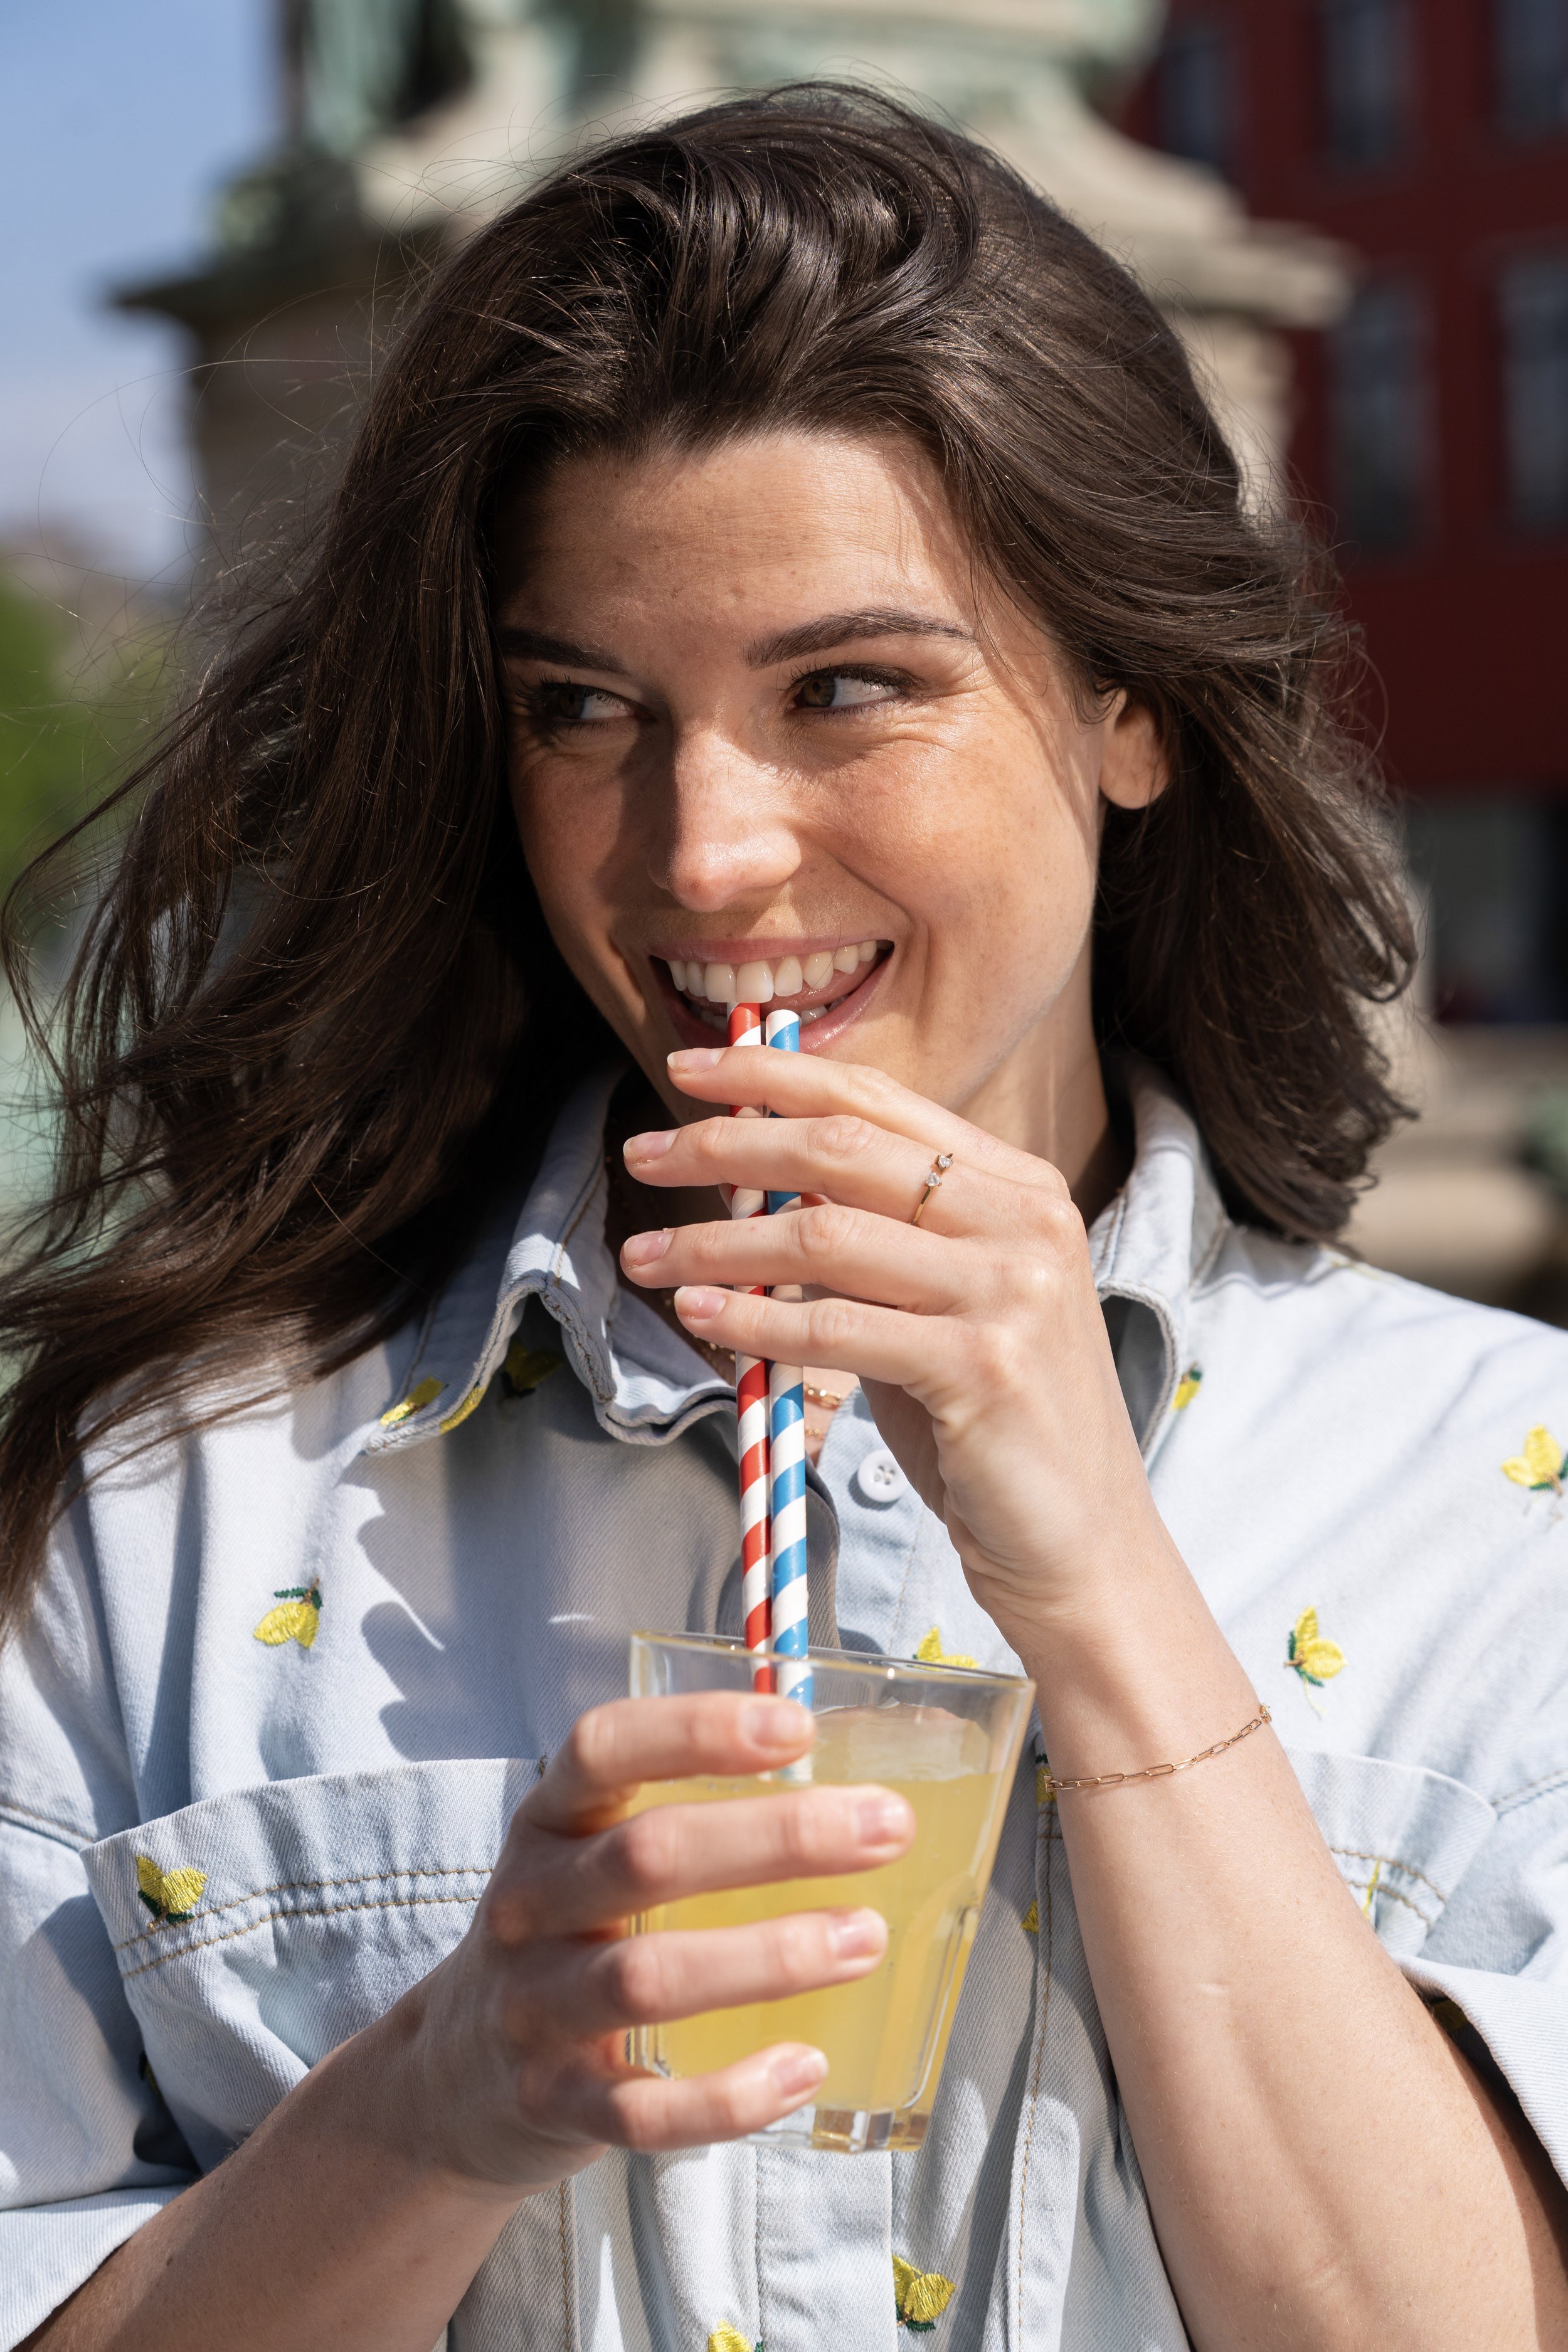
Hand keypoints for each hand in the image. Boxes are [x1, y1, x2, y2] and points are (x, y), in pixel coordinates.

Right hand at [387, 1690, 912, 2190]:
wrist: (452, 2076)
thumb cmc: (566, 1939)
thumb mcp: (589, 1857)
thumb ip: (686, 1818)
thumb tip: (845, 1785)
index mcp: (548, 1823)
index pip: (603, 1749)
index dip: (697, 1730)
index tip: (798, 1726)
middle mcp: (530, 1904)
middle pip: (647, 1856)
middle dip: (778, 1838)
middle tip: (886, 1828)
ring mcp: (533, 2006)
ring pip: (649, 1978)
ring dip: (769, 1956)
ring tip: (867, 1938)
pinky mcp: (552, 2102)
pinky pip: (642, 2110)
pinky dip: (728, 2096)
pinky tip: (804, 2067)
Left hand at [620, 1046, 1169, 1645]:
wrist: (1080, 1542)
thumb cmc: (994, 1426)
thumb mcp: (942, 1303)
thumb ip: (872, 1238)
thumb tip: (750, 1180)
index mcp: (1019, 1187)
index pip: (878, 1099)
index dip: (775, 1074)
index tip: (692, 1069)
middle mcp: (1024, 1221)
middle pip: (841, 1150)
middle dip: (725, 1144)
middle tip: (645, 1154)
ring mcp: (1009, 1292)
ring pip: (824, 1236)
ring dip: (716, 1244)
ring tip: (649, 1257)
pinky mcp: (982, 1367)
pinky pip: (834, 1329)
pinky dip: (754, 1323)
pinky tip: (702, 1320)